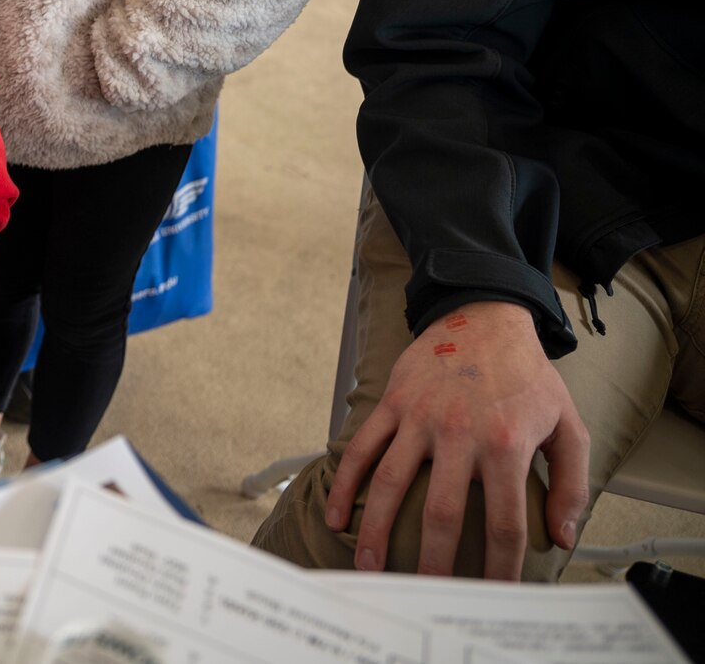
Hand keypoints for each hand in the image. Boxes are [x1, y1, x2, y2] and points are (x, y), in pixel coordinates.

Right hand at [325, 301, 588, 578]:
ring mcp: (419, 419)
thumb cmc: (527, 375)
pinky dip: (346, 484)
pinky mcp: (392, 404)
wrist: (483, 316)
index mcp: (504, 445)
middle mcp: (459, 435)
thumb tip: (561, 536)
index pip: (503, 522)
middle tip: (423, 592)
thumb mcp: (567, 426)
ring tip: (370, 567)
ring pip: (390, 484)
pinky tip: (338, 516)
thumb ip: (571, 485)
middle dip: (432, 561)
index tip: (491, 592)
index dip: (498, 565)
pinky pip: (362, 448)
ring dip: (377, 529)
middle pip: (440, 513)